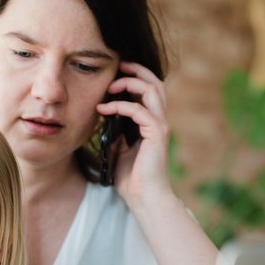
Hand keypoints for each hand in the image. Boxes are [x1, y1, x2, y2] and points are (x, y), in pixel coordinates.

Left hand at [96, 61, 173, 207]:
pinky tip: (105, 109)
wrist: (144, 198)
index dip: (134, 78)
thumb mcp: (119, 151)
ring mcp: (160, 126)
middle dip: (136, 71)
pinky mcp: (157, 134)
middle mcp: (159, 121)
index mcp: (152, 123)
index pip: (148, 91)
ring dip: (130, 83)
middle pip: (155, 83)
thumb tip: (104, 121)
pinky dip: (121, 106)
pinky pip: (140, 111)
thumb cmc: (132, 179)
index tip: (114, 74)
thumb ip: (116, 134)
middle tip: (118, 66)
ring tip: (110, 85)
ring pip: (152, 90)